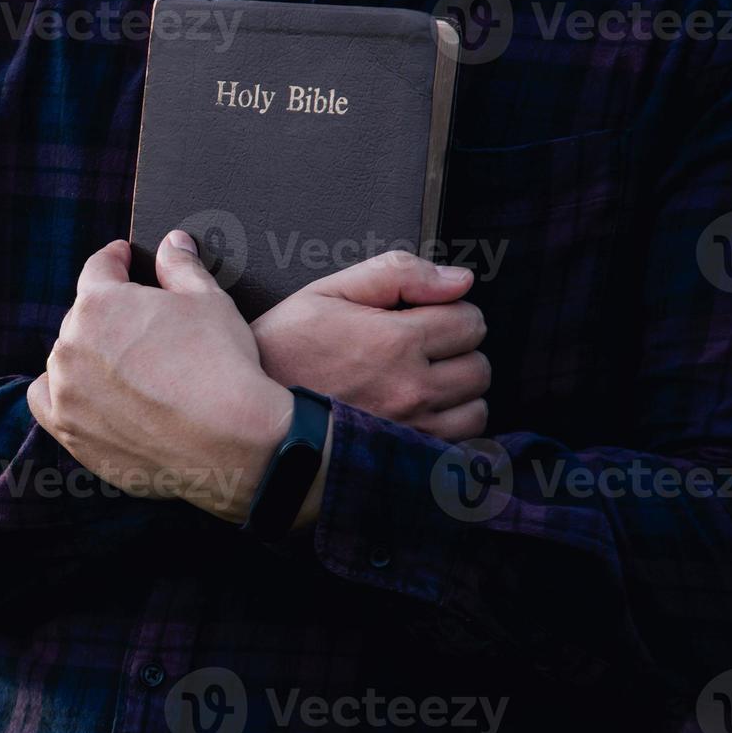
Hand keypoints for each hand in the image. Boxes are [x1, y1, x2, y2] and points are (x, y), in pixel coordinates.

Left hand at [27, 232, 297, 523]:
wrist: (232, 444)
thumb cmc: (224, 366)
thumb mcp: (209, 301)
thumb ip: (181, 266)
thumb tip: (172, 242)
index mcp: (99, 303)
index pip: (99, 268)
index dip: (116, 259)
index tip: (124, 258)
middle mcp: (72, 345)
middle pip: (82, 316)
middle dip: (109, 312)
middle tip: (139, 321)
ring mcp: (67, 391)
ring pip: (67, 358)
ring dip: (88, 353)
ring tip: (120, 360)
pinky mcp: (70, 431)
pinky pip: (47, 401)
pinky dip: (62, 391)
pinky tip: (85, 390)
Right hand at [251, 250, 489, 441]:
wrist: (252, 411)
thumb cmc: (284, 348)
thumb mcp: (328, 292)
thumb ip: (397, 273)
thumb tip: (460, 279)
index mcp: (396, 341)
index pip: (470, 321)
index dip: (448, 313)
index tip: (423, 319)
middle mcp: (412, 388)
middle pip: (479, 365)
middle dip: (456, 352)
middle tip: (419, 351)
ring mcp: (412, 429)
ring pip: (476, 408)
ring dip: (457, 394)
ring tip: (419, 383)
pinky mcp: (405, 459)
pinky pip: (458, 445)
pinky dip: (448, 429)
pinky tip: (417, 415)